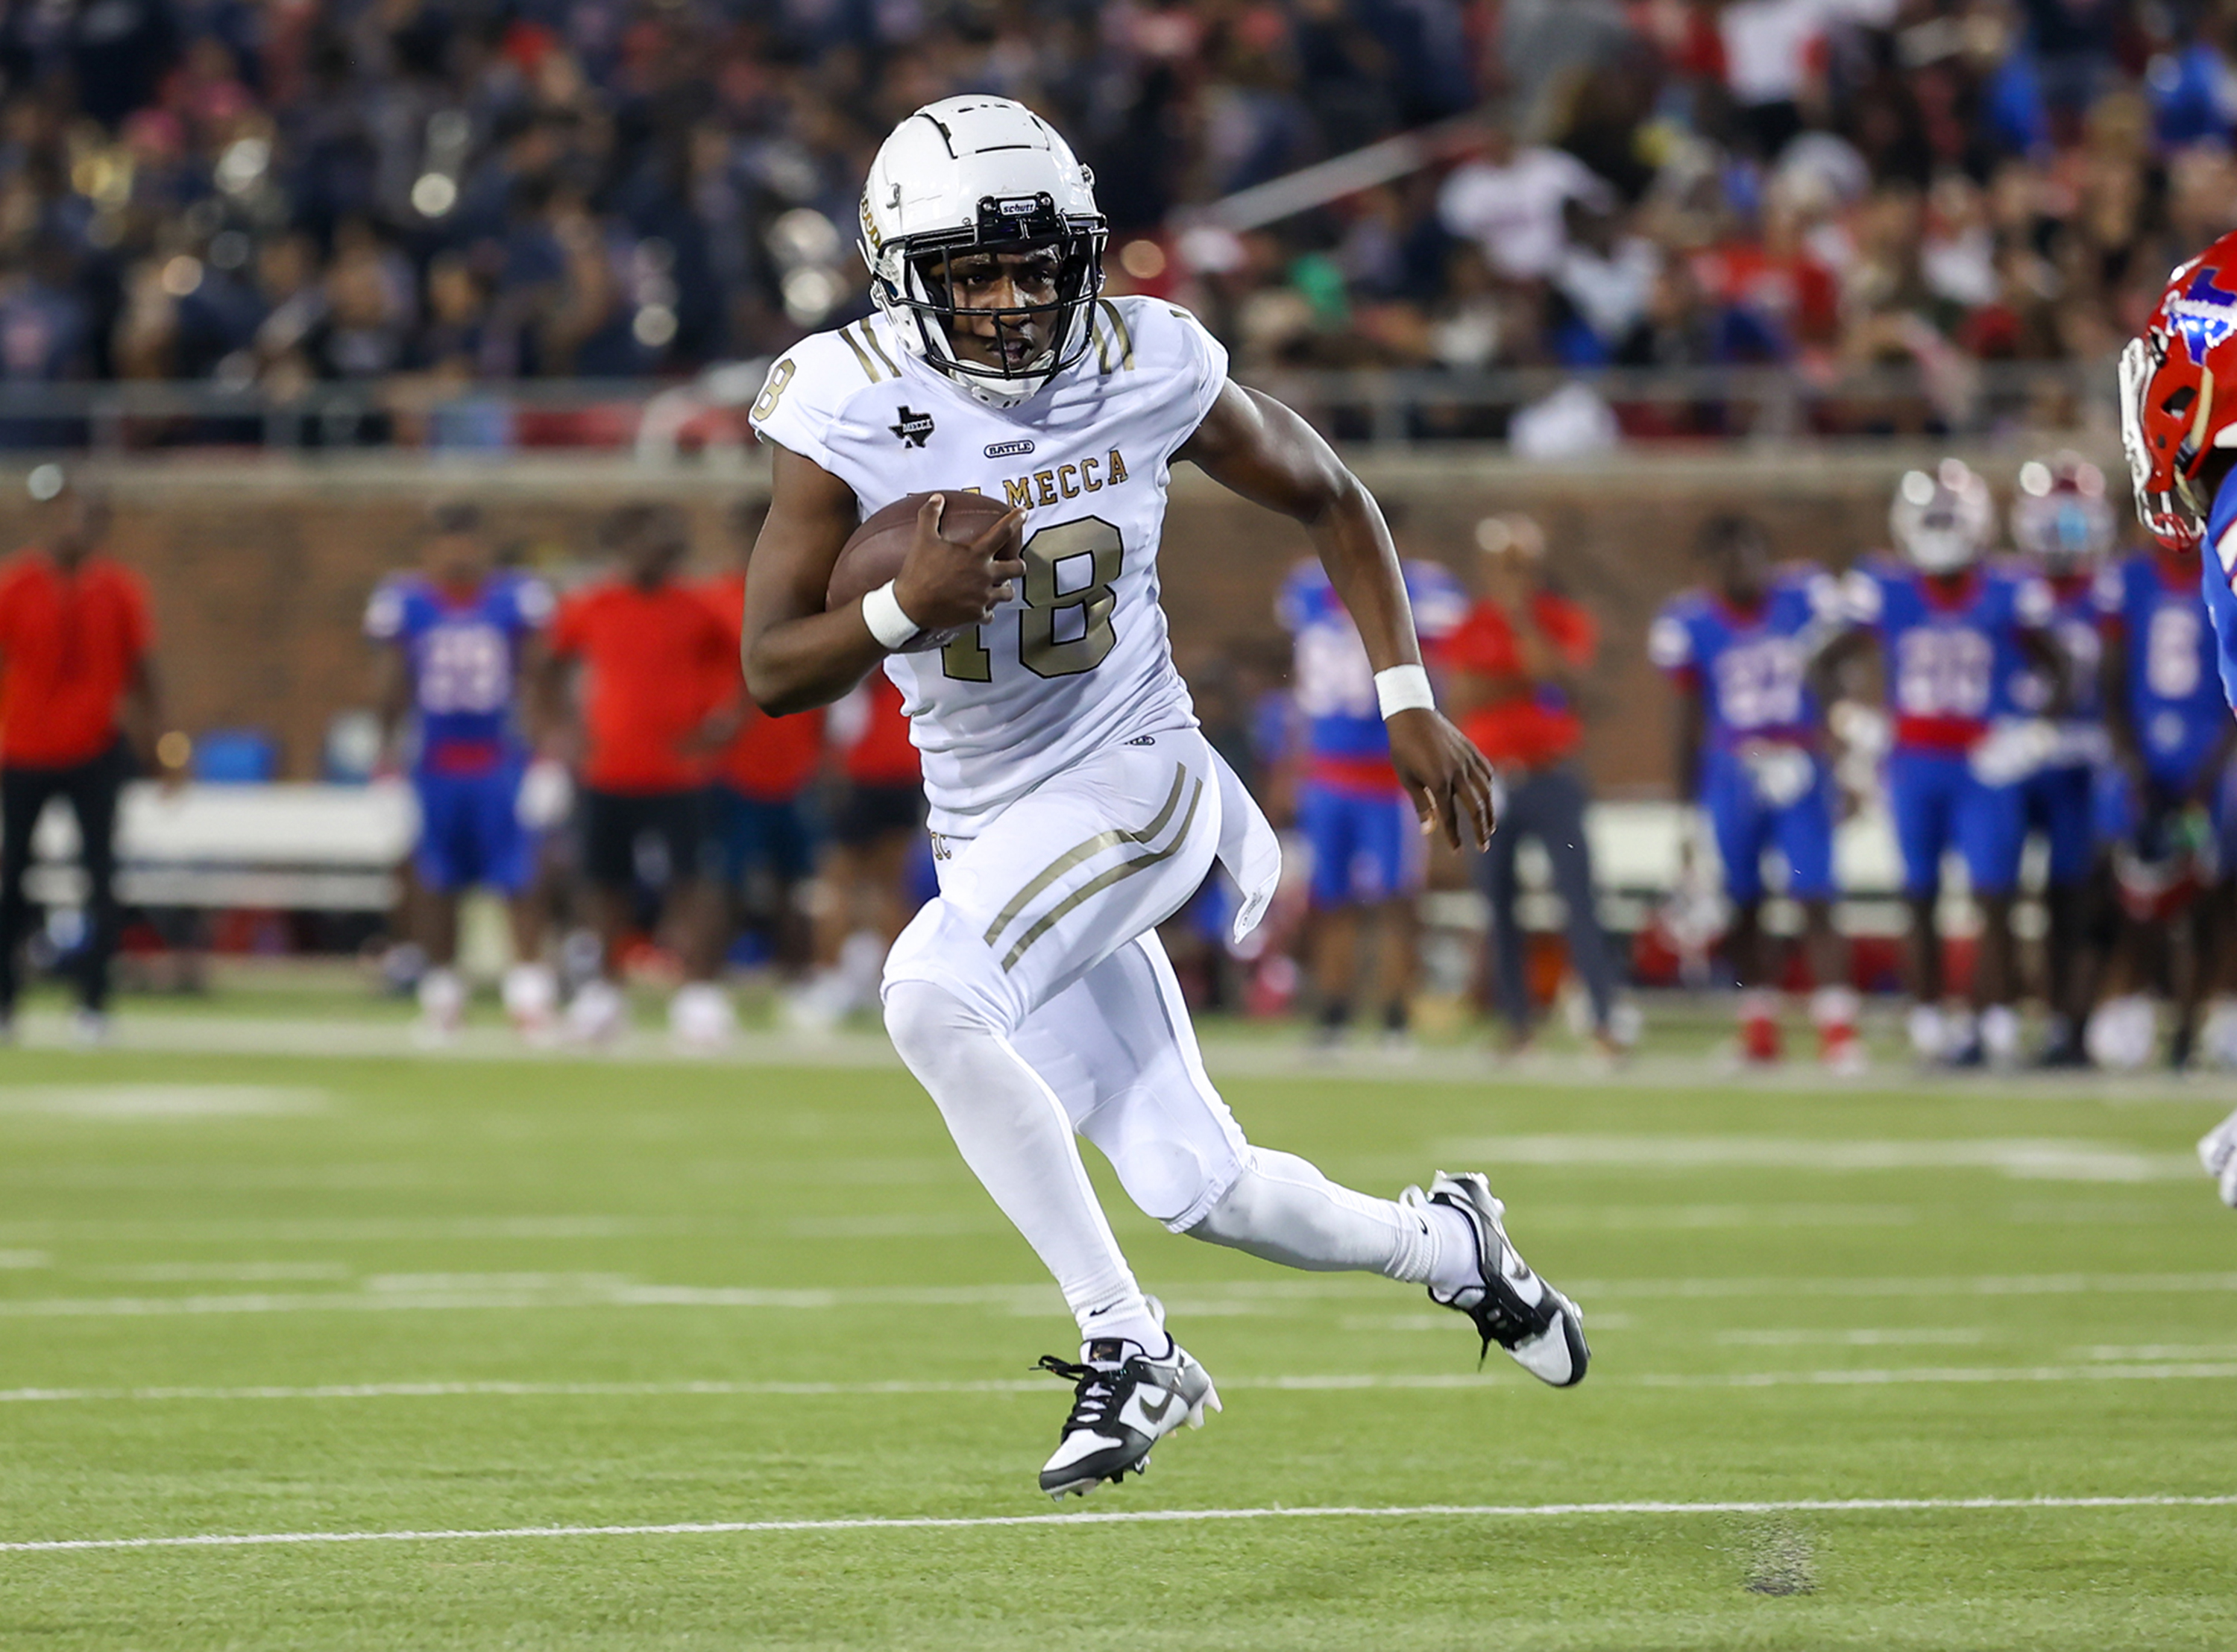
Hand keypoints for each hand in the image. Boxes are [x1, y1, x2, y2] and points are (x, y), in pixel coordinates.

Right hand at [892, 496, 1026, 633]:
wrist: (910, 606)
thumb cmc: (917, 572)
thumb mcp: (923, 539)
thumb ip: (930, 516)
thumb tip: (937, 499)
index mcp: (975, 555)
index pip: (1003, 532)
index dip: (1016, 519)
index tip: (1023, 513)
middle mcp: (984, 575)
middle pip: (1017, 568)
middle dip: (1018, 564)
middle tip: (1013, 562)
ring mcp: (982, 597)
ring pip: (1008, 593)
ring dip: (1005, 588)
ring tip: (1000, 585)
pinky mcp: (976, 614)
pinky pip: (991, 614)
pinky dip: (988, 611)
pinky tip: (983, 608)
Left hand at [1388, 706, 1496, 850]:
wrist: (1412, 715)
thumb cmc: (1404, 748)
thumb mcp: (1407, 778)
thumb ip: (1421, 804)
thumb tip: (1429, 831)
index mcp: (1438, 782)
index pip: (1450, 816)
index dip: (1454, 836)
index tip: (1457, 850)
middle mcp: (1457, 773)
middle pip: (1475, 808)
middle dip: (1481, 830)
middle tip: (1483, 846)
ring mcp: (1467, 760)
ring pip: (1486, 791)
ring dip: (1489, 812)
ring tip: (1490, 827)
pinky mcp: (1471, 750)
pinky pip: (1486, 772)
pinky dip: (1489, 787)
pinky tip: (1487, 796)